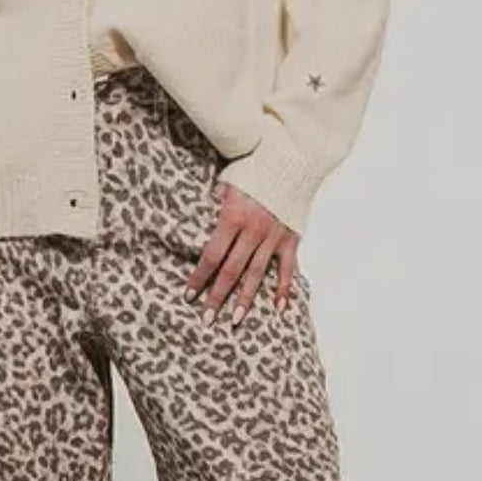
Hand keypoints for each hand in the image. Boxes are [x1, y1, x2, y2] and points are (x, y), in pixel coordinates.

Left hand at [185, 182, 301, 325]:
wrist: (293, 160)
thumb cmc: (256, 170)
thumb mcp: (229, 182)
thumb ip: (217, 201)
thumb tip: (206, 211)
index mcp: (233, 218)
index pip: (211, 256)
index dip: (199, 278)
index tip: (189, 296)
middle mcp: (252, 232)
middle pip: (231, 271)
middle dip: (217, 297)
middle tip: (207, 319)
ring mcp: (273, 237)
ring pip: (256, 274)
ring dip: (245, 299)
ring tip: (236, 319)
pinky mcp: (291, 239)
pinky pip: (287, 268)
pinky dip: (283, 289)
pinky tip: (279, 308)